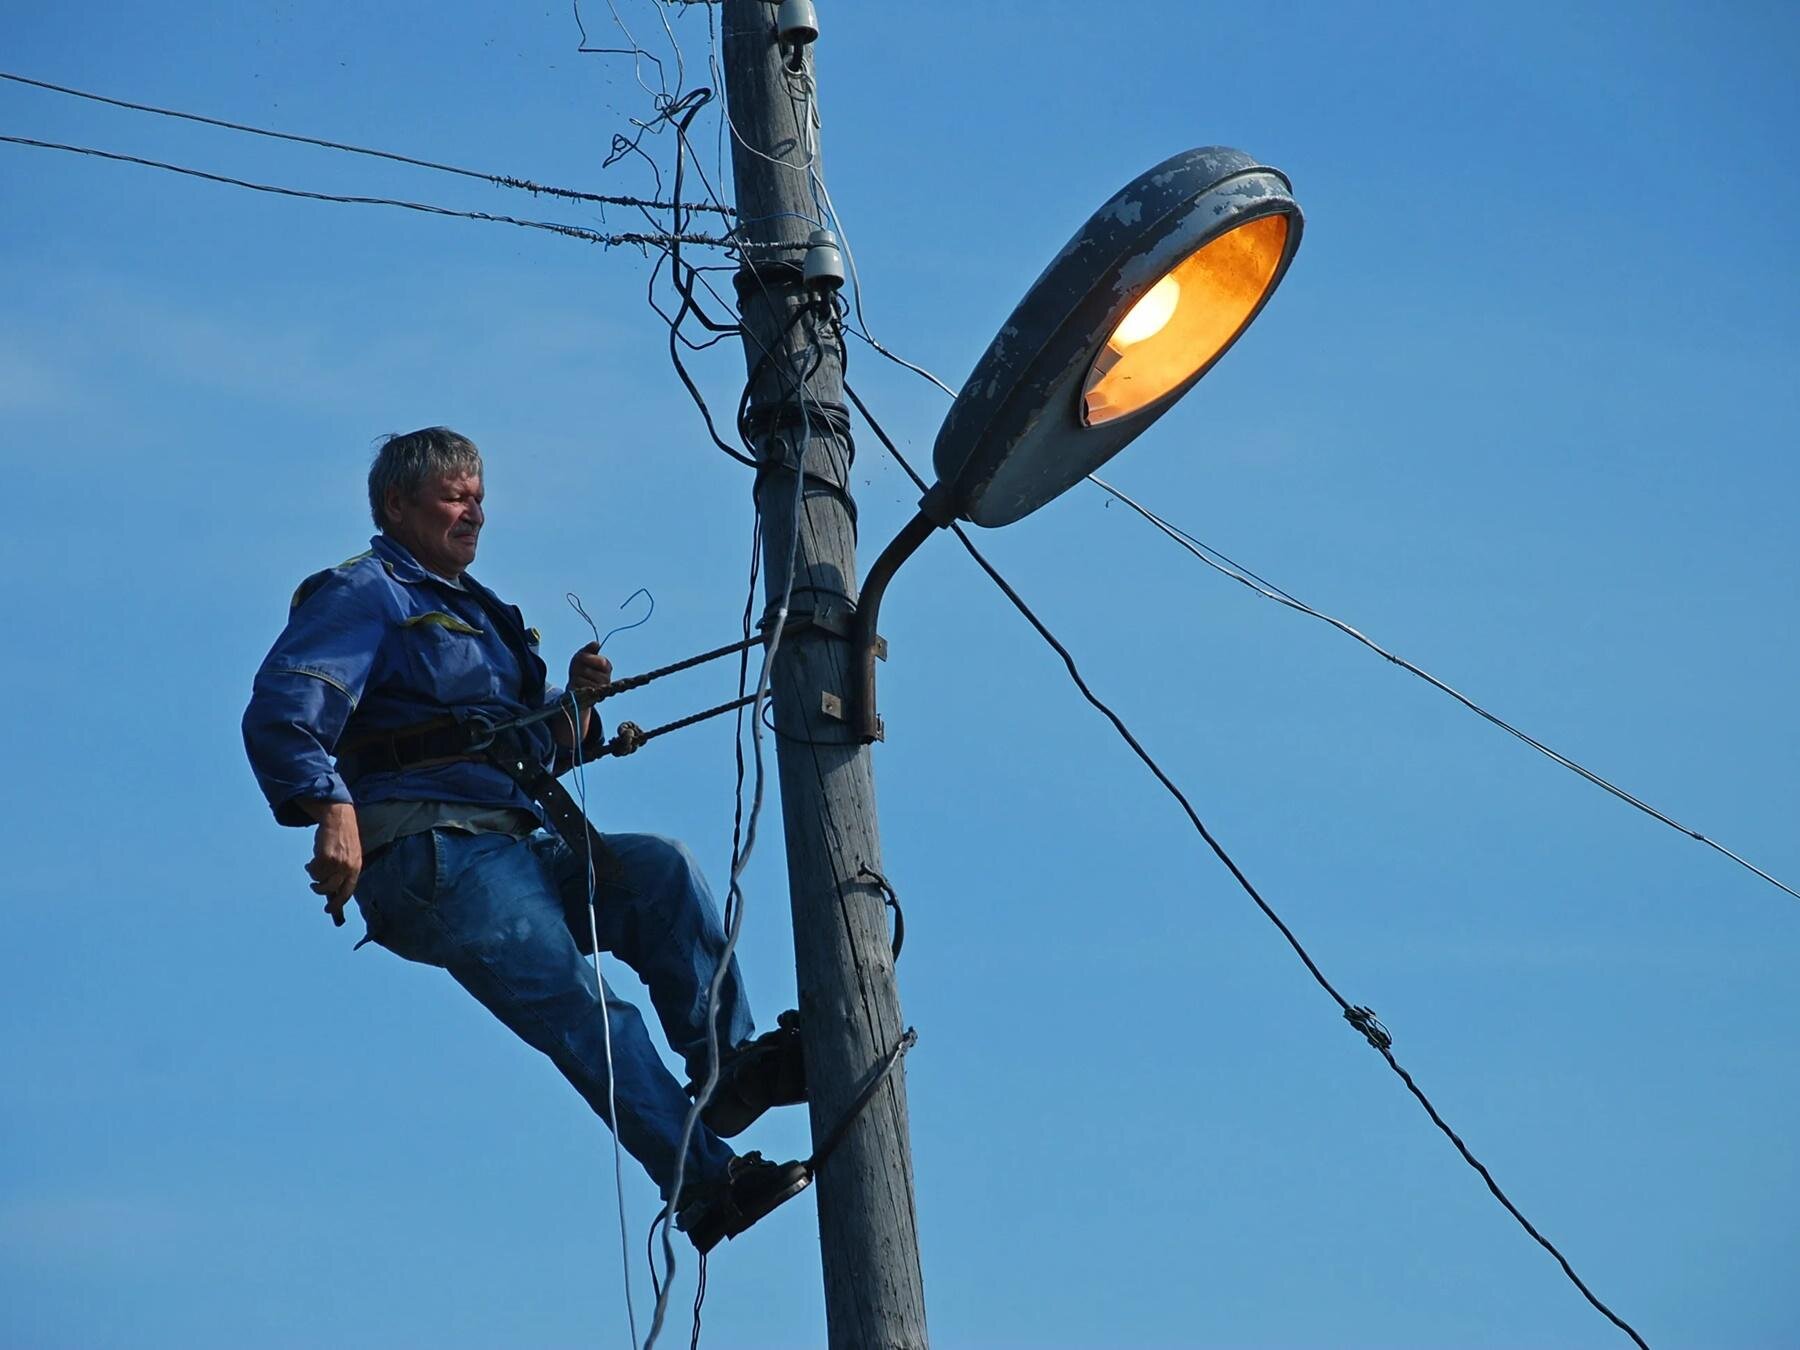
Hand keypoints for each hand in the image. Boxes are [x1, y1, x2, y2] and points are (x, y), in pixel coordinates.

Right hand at [303, 802, 362, 925]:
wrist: (339, 819)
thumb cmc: (343, 839)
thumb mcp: (349, 856)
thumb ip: (343, 872)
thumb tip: (332, 894)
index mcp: (356, 868)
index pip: (347, 891)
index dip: (338, 904)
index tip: (329, 910)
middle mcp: (348, 867)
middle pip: (331, 890)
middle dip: (320, 891)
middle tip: (314, 888)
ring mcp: (337, 863)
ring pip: (320, 881)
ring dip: (314, 876)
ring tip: (313, 867)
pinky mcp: (325, 857)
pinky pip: (313, 871)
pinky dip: (310, 868)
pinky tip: (311, 860)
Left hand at [568, 642, 612, 694]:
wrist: (576, 687)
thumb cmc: (580, 669)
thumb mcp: (582, 656)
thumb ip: (589, 649)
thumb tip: (596, 644)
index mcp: (607, 667)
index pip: (601, 662)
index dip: (588, 658)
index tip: (581, 657)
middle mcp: (606, 680)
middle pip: (587, 670)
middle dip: (578, 668)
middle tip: (577, 669)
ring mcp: (599, 690)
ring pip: (582, 680)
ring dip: (575, 677)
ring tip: (576, 677)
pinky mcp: (590, 699)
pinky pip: (578, 689)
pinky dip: (574, 685)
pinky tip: (575, 684)